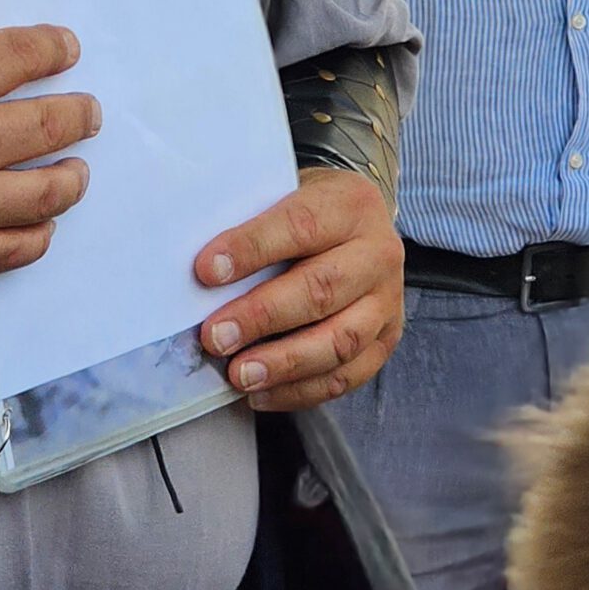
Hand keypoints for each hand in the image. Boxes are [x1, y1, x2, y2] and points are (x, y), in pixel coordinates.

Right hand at [0, 26, 100, 291]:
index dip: (53, 49)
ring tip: (76, 172)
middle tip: (88, 114)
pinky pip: (11, 249)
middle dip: (78, 115)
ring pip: (44, 193)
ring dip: (69, 179)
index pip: (22, 56)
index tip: (68, 50)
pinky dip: (36, 237)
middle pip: (48, 125)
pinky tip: (41, 228)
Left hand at [194, 168, 404, 412]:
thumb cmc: (308, 214)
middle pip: (321, 290)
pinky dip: (300, 391)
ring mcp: (386, 301)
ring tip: (238, 374)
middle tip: (216, 336)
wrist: (359, 222)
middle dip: (262, 317)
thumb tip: (202, 270)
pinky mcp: (385, 340)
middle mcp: (378, 253)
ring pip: (339, 340)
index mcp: (350, 205)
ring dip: (283, 363)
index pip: (299, 226)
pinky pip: (346, 376)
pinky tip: (261, 393)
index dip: (251, 249)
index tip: (206, 271)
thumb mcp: (285, 195)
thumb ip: (251, 226)